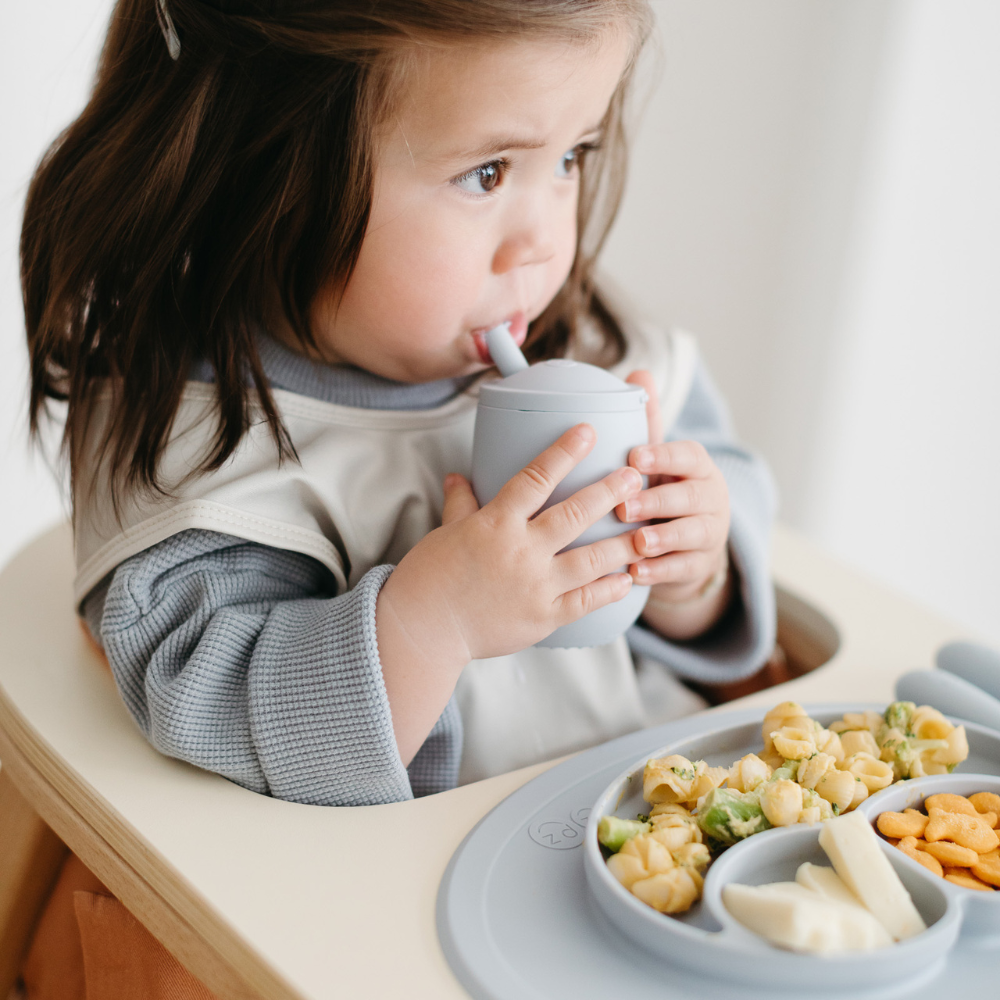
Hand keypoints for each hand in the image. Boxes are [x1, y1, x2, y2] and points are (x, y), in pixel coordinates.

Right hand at [376, 424, 642, 761]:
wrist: (425, 629)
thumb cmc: (430, 577)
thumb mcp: (446, 532)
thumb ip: (461, 503)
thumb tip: (458, 475)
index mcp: (496, 523)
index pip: (535, 478)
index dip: (564, 452)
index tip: (587, 430)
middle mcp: (521, 550)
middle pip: (574, 515)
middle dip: (609, 492)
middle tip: (635, 475)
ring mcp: (536, 586)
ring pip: (591, 559)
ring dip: (622, 543)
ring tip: (646, 529)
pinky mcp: (543, 617)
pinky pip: (585, 601)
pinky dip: (609, 589)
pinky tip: (627, 578)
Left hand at [617, 371, 731, 639]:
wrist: (688, 544)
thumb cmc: (663, 489)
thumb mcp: (658, 459)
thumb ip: (649, 421)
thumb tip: (638, 372)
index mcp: (697, 466)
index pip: (688, 455)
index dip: (663, 456)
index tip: (634, 457)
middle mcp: (710, 498)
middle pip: (689, 498)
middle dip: (657, 501)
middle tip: (623, 505)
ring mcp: (709, 534)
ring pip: (691, 535)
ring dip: (662, 539)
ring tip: (636, 542)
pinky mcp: (700, 566)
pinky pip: (682, 570)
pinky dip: (659, 572)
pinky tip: (635, 574)